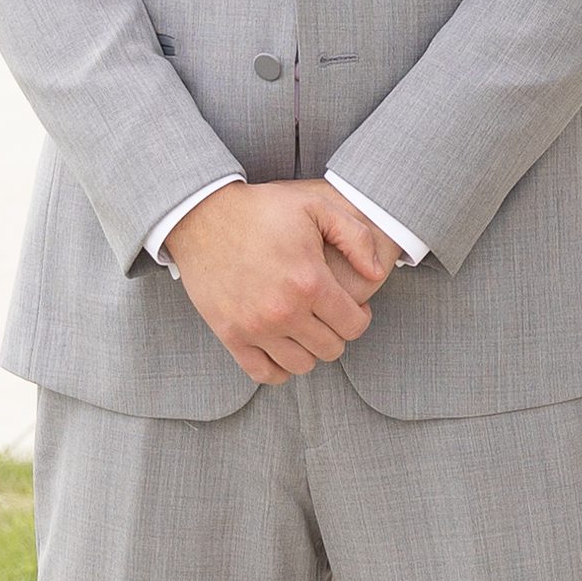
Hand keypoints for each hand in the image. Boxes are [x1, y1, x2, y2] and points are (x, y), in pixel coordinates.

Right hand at [168, 180, 393, 384]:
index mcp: (310, 282)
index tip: (351, 306)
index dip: (360, 317)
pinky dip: (278, 368)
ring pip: (302, 366)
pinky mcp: (230, 335)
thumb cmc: (263, 210)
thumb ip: (356, 238)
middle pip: (331, 349)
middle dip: (337, 333)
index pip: (354, 326)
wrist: (204, 216)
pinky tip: (281, 345)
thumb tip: (377, 273)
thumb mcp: (317, 206)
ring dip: (310, 350)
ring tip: (305, 327)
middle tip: (327, 314)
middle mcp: (284, 311)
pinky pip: (264, 374)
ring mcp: (255, 327)